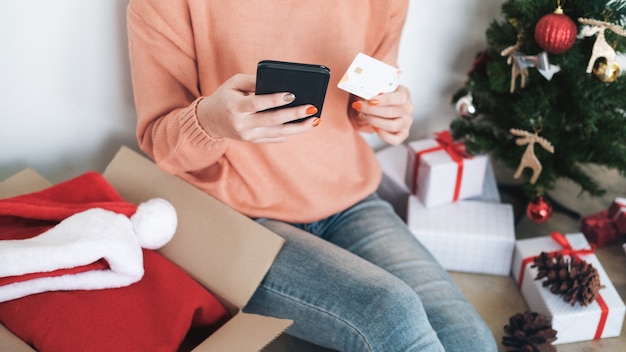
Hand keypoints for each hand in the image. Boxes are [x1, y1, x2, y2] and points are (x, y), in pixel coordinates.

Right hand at [197, 74, 319, 142]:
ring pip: (277, 133)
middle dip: (294, 114)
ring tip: (314, 120)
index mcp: (235, 107)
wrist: (210, 121)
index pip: (257, 104)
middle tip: (312, 108)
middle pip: (272, 120)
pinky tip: (303, 126)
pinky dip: (290, 132)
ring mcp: (248, 135)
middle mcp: (242, 124)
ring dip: (298, 127)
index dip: (275, 100)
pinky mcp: (253, 141)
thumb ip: (254, 82)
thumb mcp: (234, 83)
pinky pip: (275, 138)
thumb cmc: (225, 97)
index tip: (292, 94)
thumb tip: (278, 82)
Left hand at [351, 85, 412, 144]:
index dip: (384, 100)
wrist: (381, 106)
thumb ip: (375, 85)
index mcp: (405, 94)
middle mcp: (408, 108)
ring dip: (375, 121)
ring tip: (365, 116)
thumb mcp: (378, 87)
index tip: (370, 101)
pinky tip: (375, 128)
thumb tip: (366, 81)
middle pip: (392, 112)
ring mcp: (407, 122)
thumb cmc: (380, 96)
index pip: (399, 98)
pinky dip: (383, 136)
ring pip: (392, 126)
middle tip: (360, 107)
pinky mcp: (403, 133)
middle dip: (372, 110)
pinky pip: (395, 139)